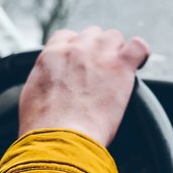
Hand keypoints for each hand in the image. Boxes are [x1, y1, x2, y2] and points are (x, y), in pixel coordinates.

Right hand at [19, 27, 149, 146]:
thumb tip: (52, 85)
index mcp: (51, 55)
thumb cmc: (44, 127)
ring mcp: (99, 54)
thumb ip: (44, 80)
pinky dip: (140, 53)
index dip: (76, 50)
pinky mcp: (120, 66)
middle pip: (92, 35)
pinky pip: (138, 47)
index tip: (80, 65)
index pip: (66, 37)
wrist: (59, 138)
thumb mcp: (32, 96)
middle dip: (96, 50)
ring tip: (115, 72)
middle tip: (98, 73)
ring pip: (113, 37)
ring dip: (116, 51)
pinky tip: (138, 64)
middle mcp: (75, 49)